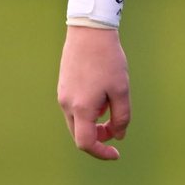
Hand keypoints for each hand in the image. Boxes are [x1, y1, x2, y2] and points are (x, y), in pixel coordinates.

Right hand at [57, 26, 130, 158]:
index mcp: (81, 108)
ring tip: (110, 102)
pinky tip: (102, 92)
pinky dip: (89, 109)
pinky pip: (75, 107)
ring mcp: (62, 95)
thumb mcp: (121, 89)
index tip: (116, 153)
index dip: (101, 152)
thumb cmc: (108, 60)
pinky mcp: (63, 85)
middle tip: (116, 126)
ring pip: (77, 120)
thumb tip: (118, 136)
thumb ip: (121, 116)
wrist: (89, 30)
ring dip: (94, 122)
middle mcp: (67, 105)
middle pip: (80, 134)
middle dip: (98, 137)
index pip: (86, 143)